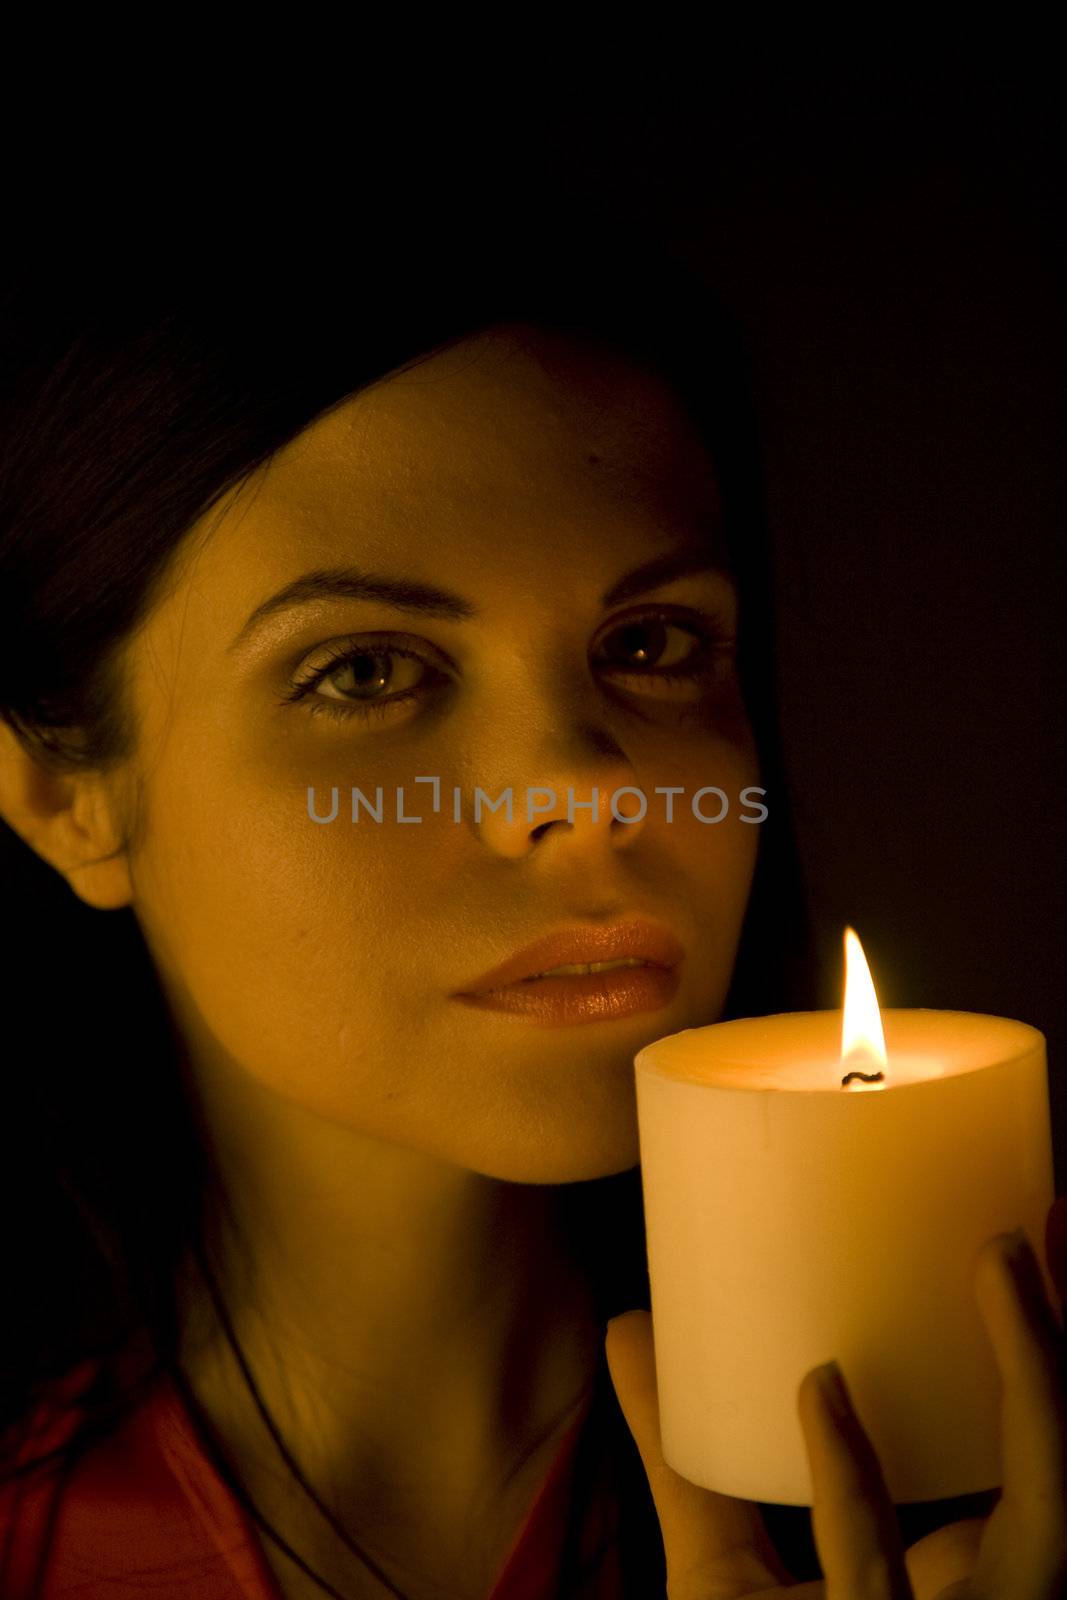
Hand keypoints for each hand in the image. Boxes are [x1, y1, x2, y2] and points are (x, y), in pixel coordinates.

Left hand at [605, 1195, 1066, 1597]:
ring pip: (1044, 1522)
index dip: (1042, 1348)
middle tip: (1029, 1227)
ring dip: (1040, 1392)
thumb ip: (681, 1457)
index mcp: (964, 1572)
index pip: (1028, 1446)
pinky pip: (881, 1584)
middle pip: (1062, 1467)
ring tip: (1000, 1267)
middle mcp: (988, 1598)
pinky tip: (823, 1394)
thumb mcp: (721, 1571)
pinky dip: (857, 1488)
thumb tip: (630, 1323)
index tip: (1020, 1236)